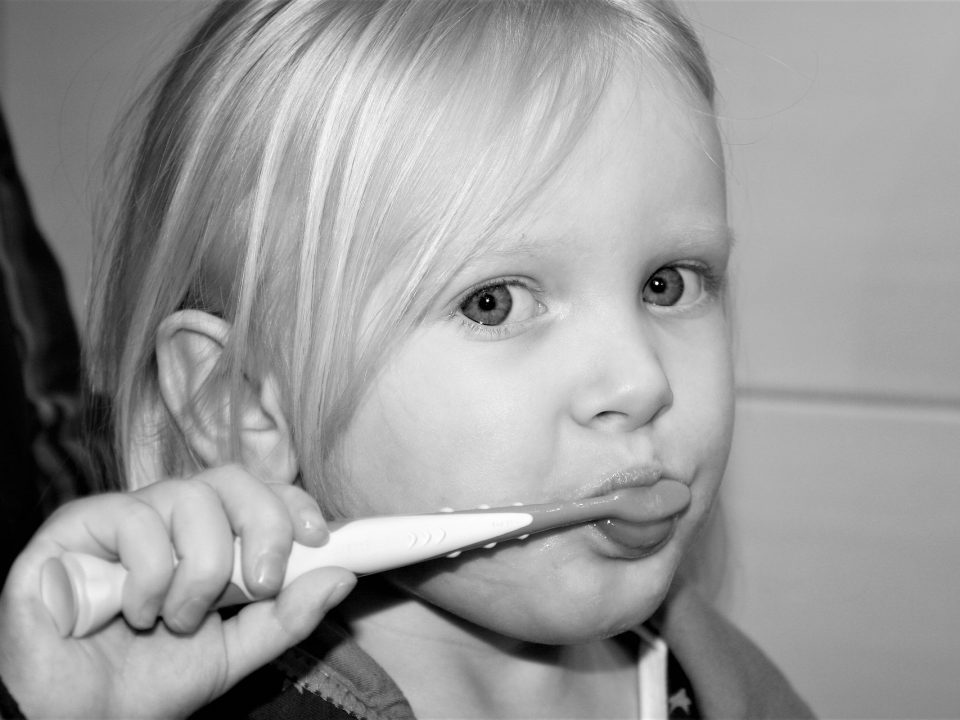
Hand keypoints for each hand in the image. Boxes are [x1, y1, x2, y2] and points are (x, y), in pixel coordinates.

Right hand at [0, 465, 355, 718]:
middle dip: (262, 526)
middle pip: (231, 479)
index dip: (292, 502)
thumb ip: (287, 616)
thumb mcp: (235, 652)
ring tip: (178, 619)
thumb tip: (343, 576)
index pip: (258, 490)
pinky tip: (132, 613)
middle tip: (260, 583)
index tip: (318, 537)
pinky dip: (149, 575)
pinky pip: (133, 519)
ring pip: (188, 497)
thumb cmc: (149, 683)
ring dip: (199, 570)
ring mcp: (119, 518)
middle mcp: (164, 517)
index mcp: (205, 537)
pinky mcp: (72, 528)